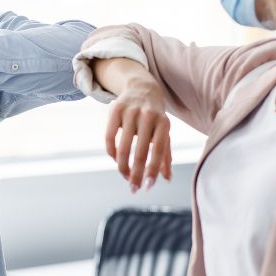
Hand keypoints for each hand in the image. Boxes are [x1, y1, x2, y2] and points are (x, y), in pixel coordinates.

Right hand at [105, 75, 172, 192]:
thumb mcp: (164, 132)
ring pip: (123, 146)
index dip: (153, 170)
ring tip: (124, 176)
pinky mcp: (115, 109)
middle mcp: (148, 116)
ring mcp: (130, 112)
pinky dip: (111, 152)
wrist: (142, 88)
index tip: (148, 187)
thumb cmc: (155, 116)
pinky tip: (116, 159)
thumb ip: (166, 155)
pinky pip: (109, 136)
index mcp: (163, 123)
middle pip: (140, 151)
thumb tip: (166, 179)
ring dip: (123, 166)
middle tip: (134, 188)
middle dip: (136, 173)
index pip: (159, 151)